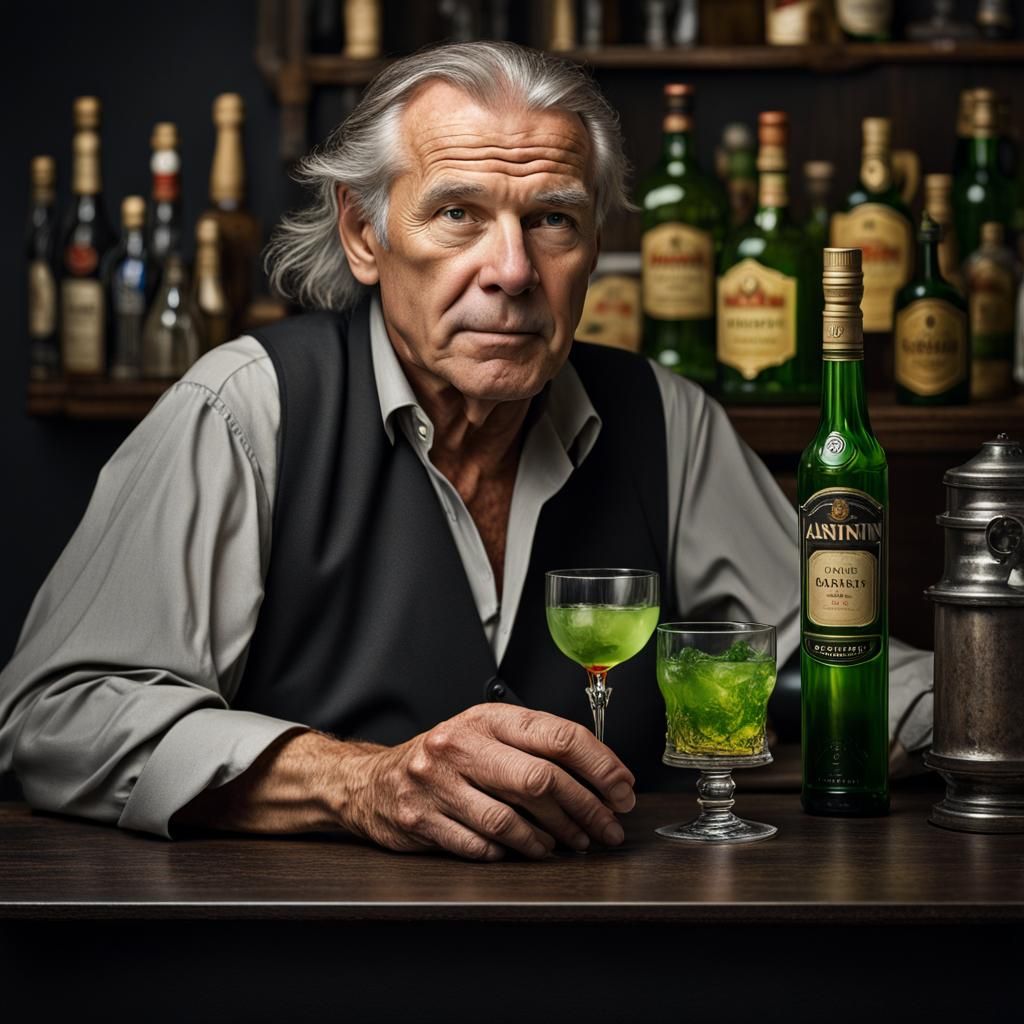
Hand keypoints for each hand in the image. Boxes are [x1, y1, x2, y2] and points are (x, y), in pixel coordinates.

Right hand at [344, 704, 635, 860]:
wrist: (370, 782)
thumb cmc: (443, 758)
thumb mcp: (485, 733)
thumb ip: (534, 745)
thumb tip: (601, 775)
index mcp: (486, 718)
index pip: (556, 735)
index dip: (599, 764)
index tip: (622, 788)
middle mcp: (460, 745)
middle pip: (540, 780)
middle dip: (586, 809)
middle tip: (608, 827)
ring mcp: (437, 784)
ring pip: (512, 819)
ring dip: (552, 838)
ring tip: (571, 843)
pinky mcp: (421, 821)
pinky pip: (481, 845)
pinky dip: (511, 852)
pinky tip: (527, 850)